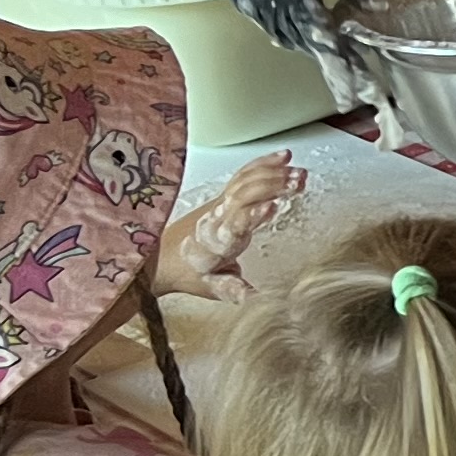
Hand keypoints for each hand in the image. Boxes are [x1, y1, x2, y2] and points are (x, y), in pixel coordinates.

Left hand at [153, 155, 298, 301]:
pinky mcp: (222, 197)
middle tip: (299, 182)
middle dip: (272, 185)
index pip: (235, 223)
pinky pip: (243, 175)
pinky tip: (283, 158)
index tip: (273, 205)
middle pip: (244, 193)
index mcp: (218, 241)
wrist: (156, 259)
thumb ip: (232, 289)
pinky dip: (263, 164)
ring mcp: (220, 203)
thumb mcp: (209, 287)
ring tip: (299, 172)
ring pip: (245, 181)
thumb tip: (254, 297)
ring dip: (272, 173)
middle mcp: (219, 217)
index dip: (252, 213)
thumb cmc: (186, 273)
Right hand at [188, 0, 373, 55]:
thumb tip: (378, 8)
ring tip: (337, 65)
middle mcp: (267, 0)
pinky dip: (291, 35)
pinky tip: (307, 39)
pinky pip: (270, 26)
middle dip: (329, 62)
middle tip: (353, 84)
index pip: (320, 30)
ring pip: (285, 36)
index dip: (340, 55)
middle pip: (302, 41)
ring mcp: (250, 2)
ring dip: (310, 50)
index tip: (360, 73)